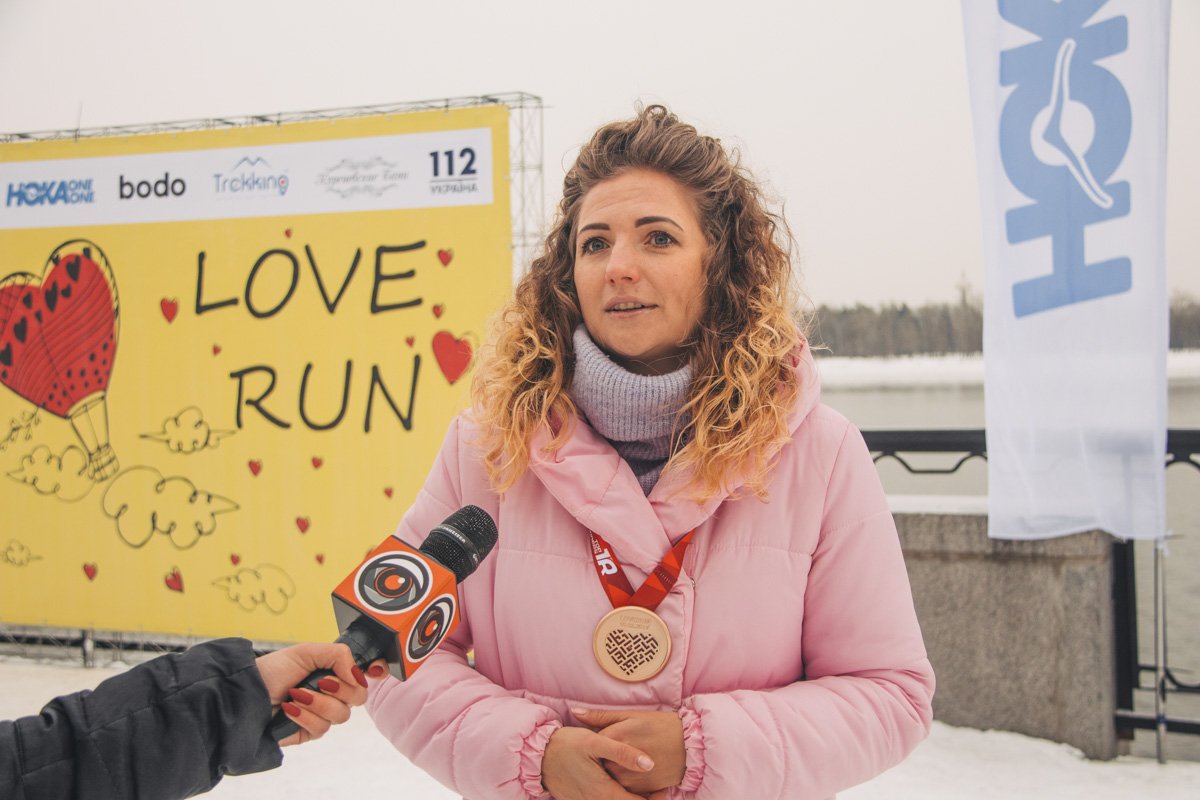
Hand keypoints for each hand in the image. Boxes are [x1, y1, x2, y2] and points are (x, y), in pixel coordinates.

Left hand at [254, 642, 383, 745]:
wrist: (247, 695)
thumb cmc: (272, 671)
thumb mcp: (306, 652)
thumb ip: (339, 655)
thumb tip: (358, 673)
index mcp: (334, 670)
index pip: (365, 672)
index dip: (375, 671)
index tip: (374, 670)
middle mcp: (332, 692)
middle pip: (360, 697)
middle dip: (340, 689)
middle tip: (321, 681)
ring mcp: (323, 713)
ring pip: (341, 715)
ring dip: (318, 703)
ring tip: (297, 694)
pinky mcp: (311, 731)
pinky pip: (322, 728)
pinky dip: (305, 716)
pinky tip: (290, 708)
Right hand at [541, 725, 655, 799]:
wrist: (538, 755)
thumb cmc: (567, 745)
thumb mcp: (595, 742)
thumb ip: (623, 753)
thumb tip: (650, 763)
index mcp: (604, 793)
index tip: (662, 787)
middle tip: (656, 787)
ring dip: (630, 799)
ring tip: (640, 786)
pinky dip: (616, 797)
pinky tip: (619, 785)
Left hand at [574, 708, 684, 796]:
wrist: (690, 746)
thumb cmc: (661, 726)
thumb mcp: (632, 715)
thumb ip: (601, 716)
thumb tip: (575, 712)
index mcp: (615, 737)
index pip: (591, 743)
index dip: (596, 742)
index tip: (603, 741)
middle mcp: (618, 759)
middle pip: (598, 762)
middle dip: (602, 758)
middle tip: (618, 751)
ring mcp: (628, 777)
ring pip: (609, 776)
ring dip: (613, 770)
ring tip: (627, 761)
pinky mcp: (638, 789)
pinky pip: (622, 788)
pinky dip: (625, 780)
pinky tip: (633, 771)